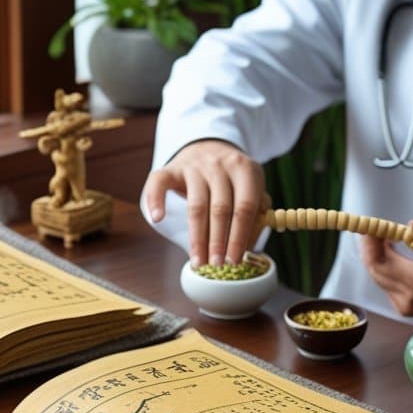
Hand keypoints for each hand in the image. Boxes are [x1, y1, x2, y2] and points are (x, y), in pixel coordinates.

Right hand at [142, 140, 265, 266]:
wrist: (208, 147)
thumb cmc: (232, 179)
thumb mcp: (251, 189)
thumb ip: (256, 216)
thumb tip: (248, 248)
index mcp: (245, 170)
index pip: (245, 207)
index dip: (240, 236)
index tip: (235, 260)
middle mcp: (220, 165)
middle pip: (220, 208)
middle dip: (218, 242)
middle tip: (216, 265)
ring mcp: (195, 165)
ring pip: (196, 206)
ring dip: (197, 238)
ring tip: (198, 261)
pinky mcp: (172, 168)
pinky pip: (160, 182)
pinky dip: (156, 200)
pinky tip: (158, 219)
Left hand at [360, 220, 412, 316]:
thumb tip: (411, 225)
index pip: (382, 263)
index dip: (371, 243)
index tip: (369, 225)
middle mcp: (409, 299)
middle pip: (375, 271)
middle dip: (370, 248)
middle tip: (373, 227)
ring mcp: (406, 306)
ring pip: (379, 277)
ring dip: (378, 256)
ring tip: (385, 235)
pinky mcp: (407, 307)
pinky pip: (387, 284)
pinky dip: (386, 266)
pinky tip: (393, 250)